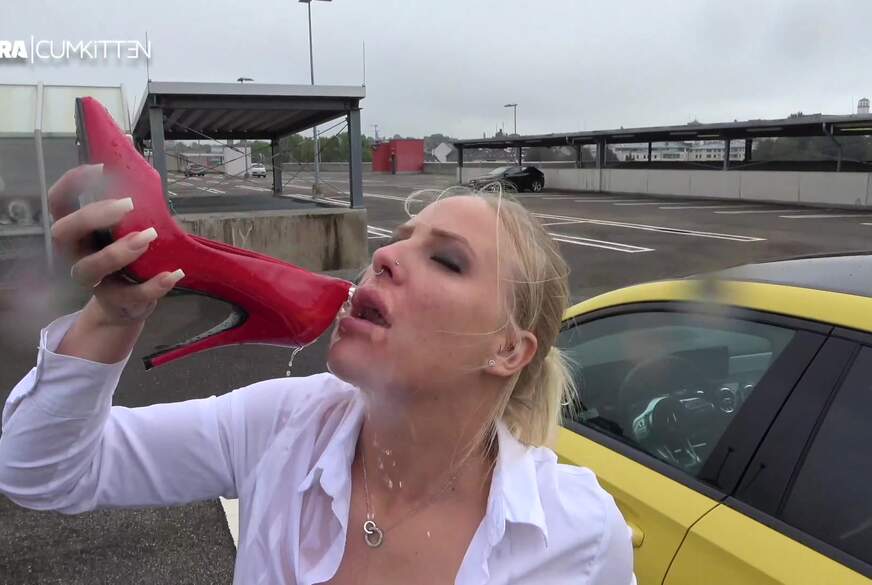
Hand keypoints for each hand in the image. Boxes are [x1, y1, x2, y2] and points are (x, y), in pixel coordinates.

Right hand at [49, 164, 183, 326]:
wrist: (128, 303)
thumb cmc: (126, 256)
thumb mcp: (125, 229)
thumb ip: (129, 203)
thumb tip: (138, 160)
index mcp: (78, 230)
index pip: (58, 202)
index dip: (72, 183)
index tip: (101, 169)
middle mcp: (76, 253)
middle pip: (64, 231)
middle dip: (93, 215)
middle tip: (128, 204)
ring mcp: (92, 280)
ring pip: (90, 267)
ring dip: (118, 251)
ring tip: (148, 236)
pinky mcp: (115, 301)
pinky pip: (130, 296)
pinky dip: (154, 286)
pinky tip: (174, 274)